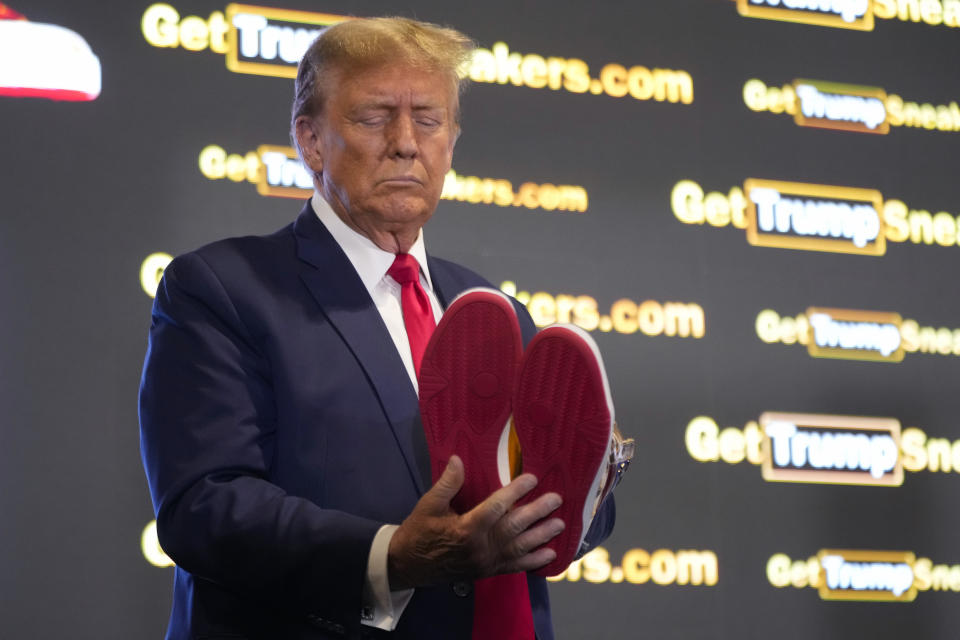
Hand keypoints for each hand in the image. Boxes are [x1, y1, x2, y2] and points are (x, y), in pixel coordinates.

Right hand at [386, 455, 563, 589]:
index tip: (532, 478)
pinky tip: (549, 555)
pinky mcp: (487, 572)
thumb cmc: (419, 532)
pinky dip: (533, 562)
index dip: (515, 492)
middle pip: (514, 527)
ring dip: (541, 536)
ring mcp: (486, 563)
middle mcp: (480, 548)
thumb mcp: (428, 505)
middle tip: (556, 499)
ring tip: (560, 524)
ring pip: (519, 548)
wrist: (408, 566)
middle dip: (537, 512)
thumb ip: (447, 483)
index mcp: (465, 529)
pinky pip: (515, 568)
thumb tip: (457, 459)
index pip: (496, 507)